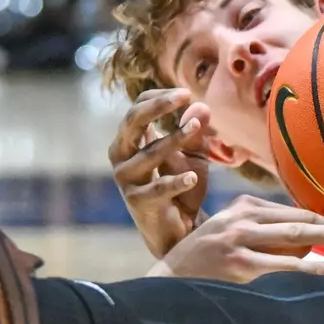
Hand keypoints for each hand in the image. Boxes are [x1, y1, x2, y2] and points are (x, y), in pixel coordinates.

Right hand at [109, 88, 211, 256]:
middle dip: (158, 107)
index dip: (160, 98)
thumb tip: (202, 106)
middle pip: (132, 122)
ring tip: (196, 128)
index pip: (137, 108)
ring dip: (174, 140)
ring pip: (148, 154)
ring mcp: (127, 179)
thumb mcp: (193, 157)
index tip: (186, 93)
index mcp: (130, 140)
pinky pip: (158, 189)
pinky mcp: (138, 202)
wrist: (179, 230)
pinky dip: (176, 182)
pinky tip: (193, 178)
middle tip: (184, 96)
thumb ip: (195, 133)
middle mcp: (122, 156)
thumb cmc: (181, 188)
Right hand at [156, 196, 323, 281]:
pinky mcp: (241, 265)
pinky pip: (285, 265)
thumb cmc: (204, 259)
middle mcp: (243, 218)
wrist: (168, 281)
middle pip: (299, 221)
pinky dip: (312, 267)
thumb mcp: (229, 233)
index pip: (292, 211)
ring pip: (295, 238)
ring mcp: (241, 240)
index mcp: (243, 206)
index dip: (323, 218)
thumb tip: (308, 243)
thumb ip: (263, 231)